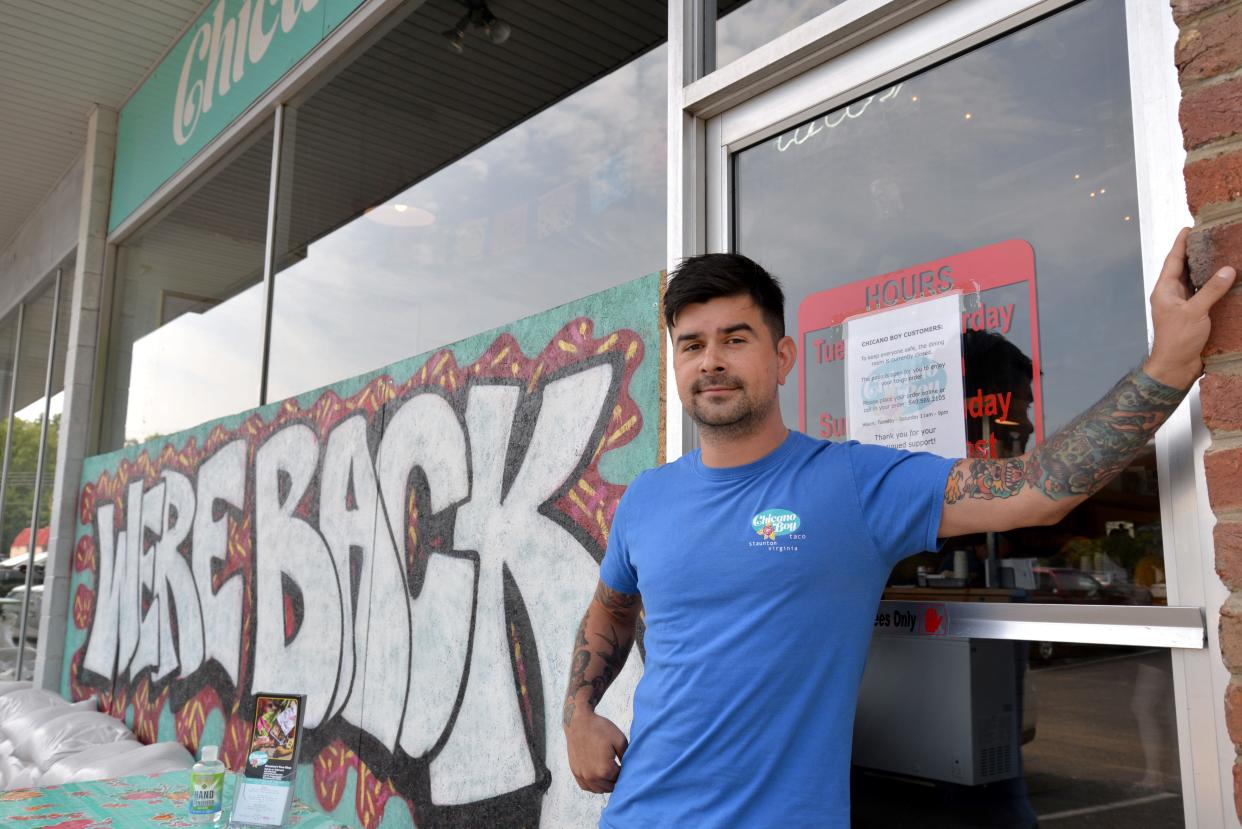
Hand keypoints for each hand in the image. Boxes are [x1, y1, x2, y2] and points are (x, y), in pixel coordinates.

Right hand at [565, 710, 627, 792]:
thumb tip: (630, 769)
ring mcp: (582, 775)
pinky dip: (594, 784)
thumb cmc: (600, 729)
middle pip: (610, 787)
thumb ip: (626, 757)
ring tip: (610, 772)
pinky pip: (587, 787)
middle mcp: (592, 776)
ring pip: (598, 789)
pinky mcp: (575, 772)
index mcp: (605, 770)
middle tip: (619, 767)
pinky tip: (599, 775)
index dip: (625, 772)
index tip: (625, 764)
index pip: (620, 779)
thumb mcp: (619, 740)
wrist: (578, 721)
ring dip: (606, 784)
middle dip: (616, 779)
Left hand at [1145, 227, 1237, 388]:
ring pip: (1195, 281)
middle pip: (1184, 268)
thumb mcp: (1195, 312)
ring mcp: (1182, 304)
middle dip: (1196, 253)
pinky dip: (1213, 286)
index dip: (1181, 243)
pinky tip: (1225, 279)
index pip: (1173, 260)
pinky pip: (1204, 295)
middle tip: (1211, 236)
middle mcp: (1171, 294)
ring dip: (1206, 269)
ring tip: (1221, 253)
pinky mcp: (1193, 314)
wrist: (1175, 367)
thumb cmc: (1178, 340)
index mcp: (1165, 290)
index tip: (1189, 227)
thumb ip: (1211, 291)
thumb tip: (1228, 269)